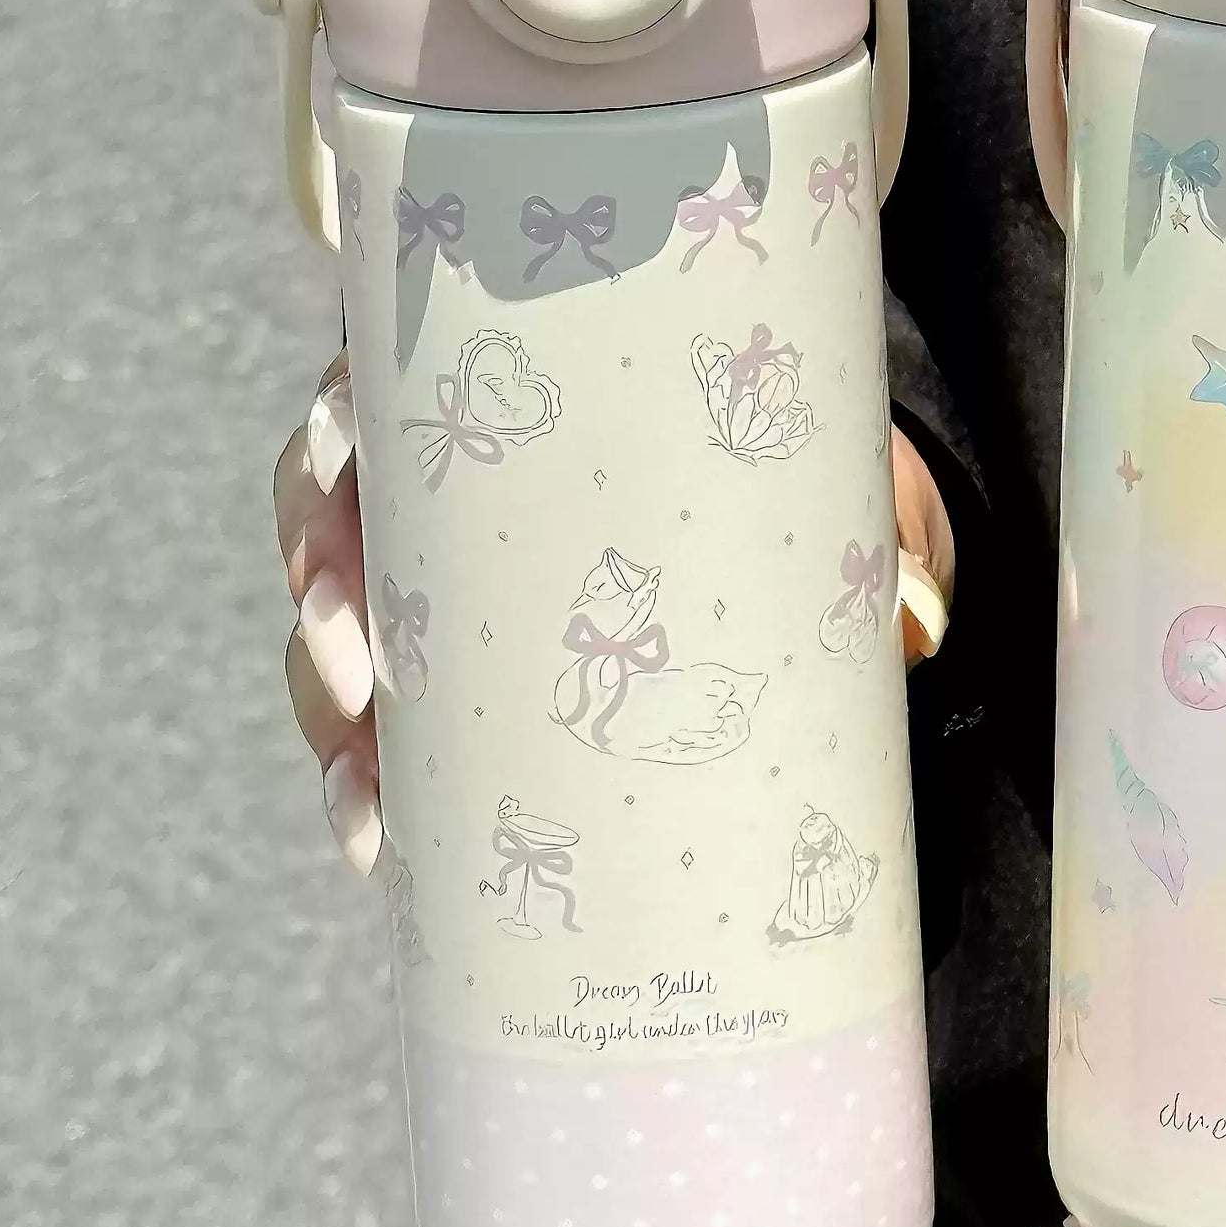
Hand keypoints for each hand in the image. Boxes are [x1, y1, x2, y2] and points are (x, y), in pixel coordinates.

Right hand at [274, 354, 956, 870]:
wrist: (790, 518)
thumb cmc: (773, 467)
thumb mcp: (794, 469)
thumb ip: (827, 514)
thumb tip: (906, 611)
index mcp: (503, 389)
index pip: (376, 384)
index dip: (337, 429)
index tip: (343, 465)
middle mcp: (442, 473)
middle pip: (326, 513)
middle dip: (319, 591)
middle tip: (360, 670)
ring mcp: (428, 572)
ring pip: (332, 628)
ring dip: (327, 711)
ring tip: (368, 800)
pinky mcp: (443, 664)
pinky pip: (370, 717)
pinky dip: (364, 780)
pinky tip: (383, 842)